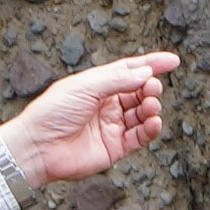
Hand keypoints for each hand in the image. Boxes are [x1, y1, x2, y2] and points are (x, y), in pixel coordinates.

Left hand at [1, 52, 178, 185]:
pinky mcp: (115, 148)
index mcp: (97, 85)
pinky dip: (150, 129)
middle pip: (138, 92)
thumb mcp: (85, 87)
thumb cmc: (53, 112)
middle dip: (150, 87)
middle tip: (152, 87)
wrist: (37, 147)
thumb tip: (145, 73)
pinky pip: (139, 137)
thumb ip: (117, 79)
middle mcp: (106, 105)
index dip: (151, 65)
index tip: (172, 61)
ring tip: (151, 105)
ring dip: (151, 107)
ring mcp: (111, 126)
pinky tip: (154, 122)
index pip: (129, 71)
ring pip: (142, 114)